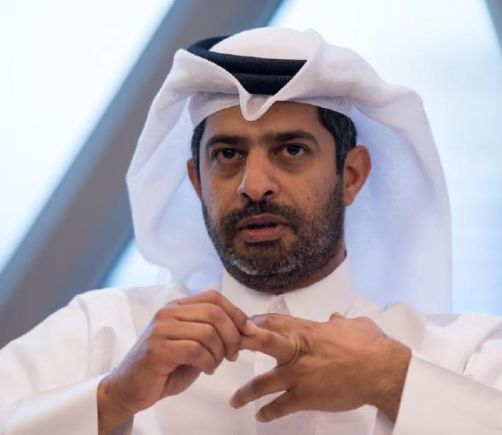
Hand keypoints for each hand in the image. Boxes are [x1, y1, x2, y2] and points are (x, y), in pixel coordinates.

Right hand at [98, 290, 254, 433]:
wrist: (130, 388)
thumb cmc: (166, 367)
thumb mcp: (195, 345)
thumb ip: (215, 333)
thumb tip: (247, 329)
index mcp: (178, 306)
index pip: (214, 297)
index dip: (236, 312)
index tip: (250, 331)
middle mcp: (168, 312)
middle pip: (214, 312)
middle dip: (232, 335)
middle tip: (233, 354)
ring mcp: (161, 328)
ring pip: (208, 332)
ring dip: (219, 352)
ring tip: (215, 364)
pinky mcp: (157, 348)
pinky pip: (196, 349)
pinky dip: (208, 362)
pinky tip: (206, 369)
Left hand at [231, 313, 410, 422]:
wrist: (381, 371)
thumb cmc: (369, 344)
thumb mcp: (354, 325)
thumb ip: (339, 322)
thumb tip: (335, 318)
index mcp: (306, 330)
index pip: (274, 322)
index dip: (256, 322)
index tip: (243, 325)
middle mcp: (296, 350)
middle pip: (261, 342)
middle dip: (242, 344)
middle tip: (226, 350)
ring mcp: (298, 375)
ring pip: (263, 382)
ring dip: (246, 392)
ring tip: (235, 401)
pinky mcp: (305, 397)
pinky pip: (280, 406)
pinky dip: (268, 412)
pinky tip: (260, 416)